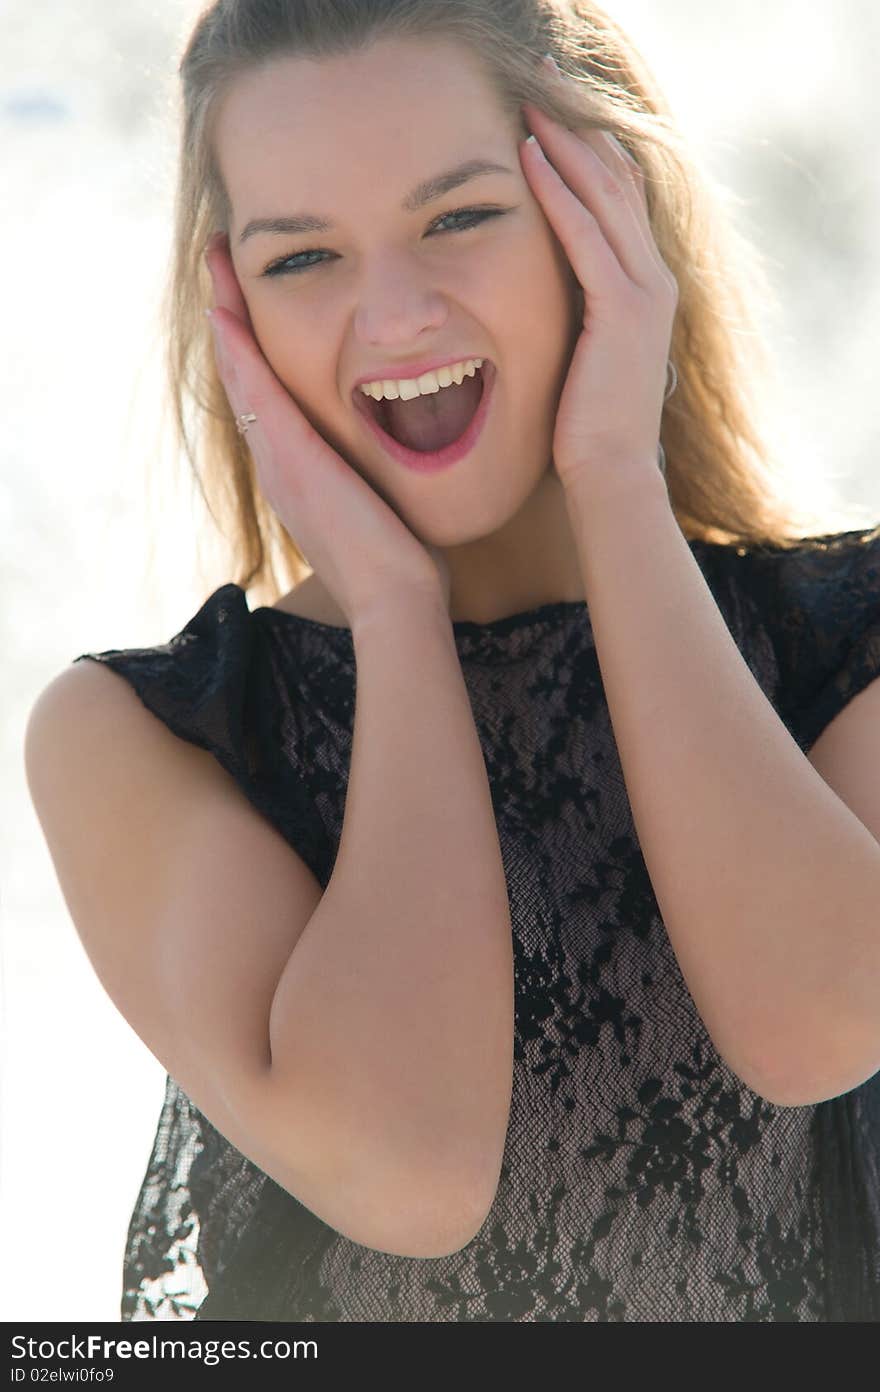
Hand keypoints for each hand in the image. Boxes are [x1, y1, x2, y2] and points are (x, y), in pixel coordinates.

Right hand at [204, 234, 450, 625]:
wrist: (393, 601)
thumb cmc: (403, 564)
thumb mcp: (388, 508)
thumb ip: (383, 479)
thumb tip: (410, 461)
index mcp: (299, 474)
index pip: (269, 399)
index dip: (256, 350)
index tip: (253, 304)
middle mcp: (278, 465)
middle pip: (243, 380)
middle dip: (233, 321)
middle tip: (223, 268)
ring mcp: (279, 463)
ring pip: (241, 378)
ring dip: (227, 320)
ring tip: (218, 269)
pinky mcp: (294, 460)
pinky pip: (257, 395)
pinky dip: (239, 352)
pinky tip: (227, 310)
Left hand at [519, 74, 677, 489]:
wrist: (610, 476)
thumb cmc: (587, 429)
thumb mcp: (580, 356)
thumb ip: (574, 316)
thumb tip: (539, 297)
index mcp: (646, 289)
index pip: (620, 201)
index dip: (588, 153)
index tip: (550, 116)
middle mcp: (655, 280)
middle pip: (618, 182)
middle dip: (578, 130)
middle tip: (540, 86)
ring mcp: (644, 293)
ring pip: (605, 196)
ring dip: (565, 145)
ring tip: (530, 104)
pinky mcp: (621, 311)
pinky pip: (585, 236)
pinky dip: (557, 194)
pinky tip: (528, 159)